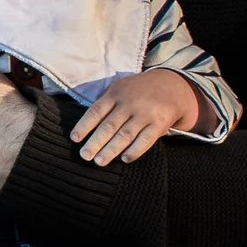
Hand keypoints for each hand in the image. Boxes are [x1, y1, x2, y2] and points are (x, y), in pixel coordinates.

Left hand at [72, 70, 201, 165]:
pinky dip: (135, 150)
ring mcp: (146, 113)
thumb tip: (85, 127)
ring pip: (125, 134)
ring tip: (99, 162)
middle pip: (109, 125)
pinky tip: (125, 159)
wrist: (172, 85)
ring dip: (111, 150)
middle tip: (85, 156)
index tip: (74, 139)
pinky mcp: (160, 122)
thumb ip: (105, 104)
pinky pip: (146, 139)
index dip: (84, 125)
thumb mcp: (120, 89)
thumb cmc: (138, 91)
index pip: (96, 111)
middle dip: (95, 142)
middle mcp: (130, 103)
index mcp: (116, 94)